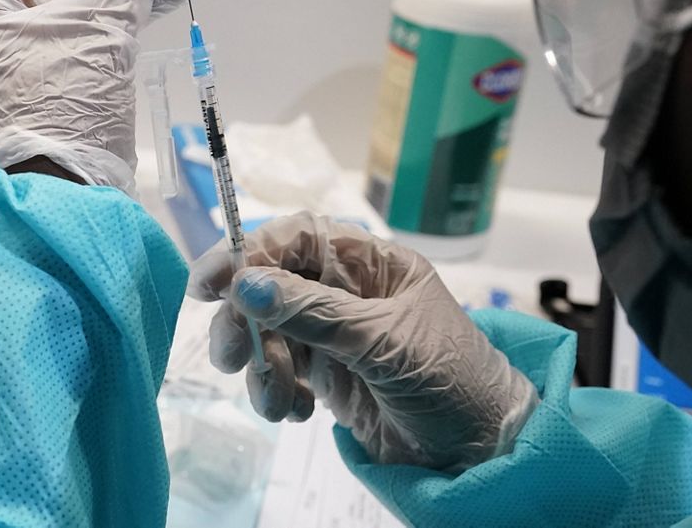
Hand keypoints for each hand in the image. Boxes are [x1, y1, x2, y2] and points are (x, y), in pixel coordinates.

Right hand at [187, 213, 539, 473]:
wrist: (480, 453)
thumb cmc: (451, 381)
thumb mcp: (383, 342)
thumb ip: (314, 312)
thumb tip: (247, 284)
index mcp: (371, 263)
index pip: (298, 239)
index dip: (250, 253)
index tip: (211, 284)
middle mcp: (349, 291)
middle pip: (271, 285)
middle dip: (246, 321)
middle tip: (234, 358)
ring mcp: (335, 334)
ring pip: (269, 332)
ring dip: (262, 367)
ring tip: (280, 404)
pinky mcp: (328, 376)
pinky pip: (281, 371)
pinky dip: (277, 392)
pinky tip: (299, 413)